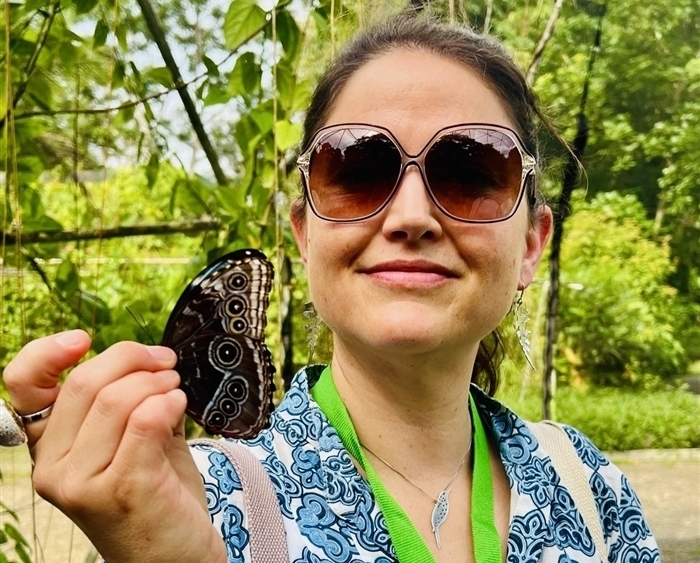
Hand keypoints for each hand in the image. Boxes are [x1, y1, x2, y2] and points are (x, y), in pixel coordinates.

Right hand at [3, 330, 226, 562]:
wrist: (174, 555)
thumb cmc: (154, 493)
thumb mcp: (127, 442)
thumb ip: (123, 402)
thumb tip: (143, 357)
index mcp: (48, 448)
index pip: (22, 387)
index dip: (47, 352)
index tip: (84, 340)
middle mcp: (53, 467)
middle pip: (85, 383)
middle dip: (134, 358)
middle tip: (165, 362)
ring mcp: (82, 483)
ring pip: (118, 399)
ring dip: (157, 382)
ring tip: (175, 388)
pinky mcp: (121, 489)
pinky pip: (145, 421)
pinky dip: (169, 402)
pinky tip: (180, 404)